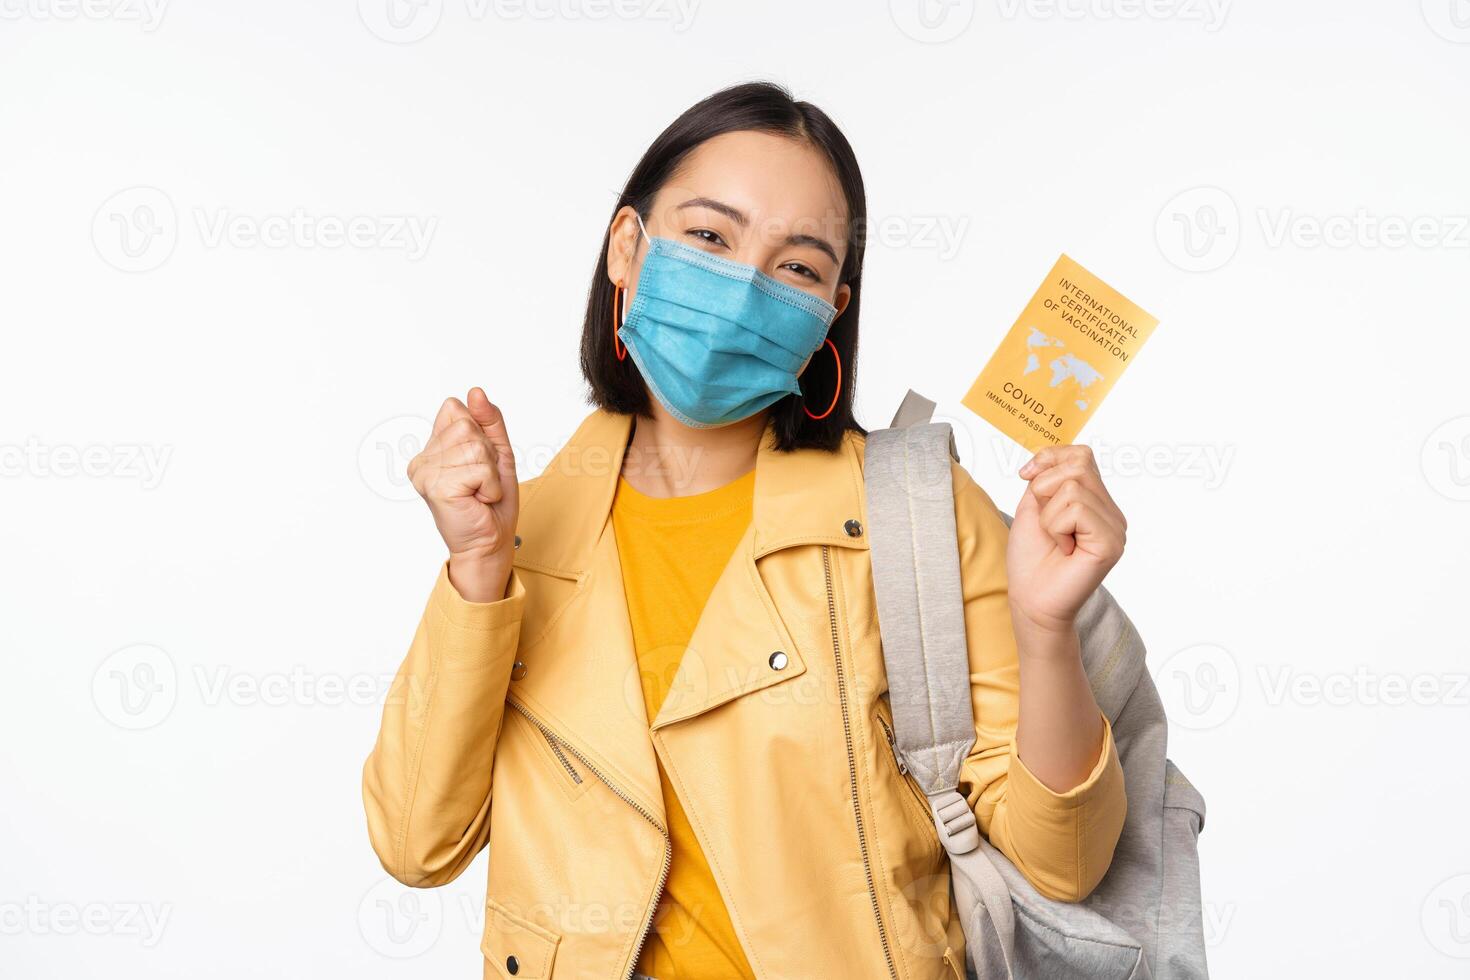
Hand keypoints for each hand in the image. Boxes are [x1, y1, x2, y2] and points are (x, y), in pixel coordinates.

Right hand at [408, 388, 518, 601]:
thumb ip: (488, 421)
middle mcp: (422, 458)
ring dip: (489, 473)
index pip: (456, 408)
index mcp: (433, 447)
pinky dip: (489, 485)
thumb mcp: (497, 453)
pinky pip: (478, 468)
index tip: (479, 463)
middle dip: (487, 454)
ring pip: (474, 445)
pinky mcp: (435, 486)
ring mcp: (425, 472)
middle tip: (481, 482)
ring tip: (479, 492)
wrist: (491, 542)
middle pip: (467, 426)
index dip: (479, 432)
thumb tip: (475, 391)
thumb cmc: (492, 503)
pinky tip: (477, 500)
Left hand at [1006, 446, 1125, 640]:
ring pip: (1073, 487)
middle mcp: (1112, 513)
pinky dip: (1056, 527)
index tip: (1026, 476)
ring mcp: (1115, 528)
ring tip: (1056, 541)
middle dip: (1044, 489)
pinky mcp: (1111, 542)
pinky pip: (1076, 508)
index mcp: (1096, 502)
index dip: (1050, 458)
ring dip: (1049, 515)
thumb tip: (1050, 453)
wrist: (1030, 599)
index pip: (1082, 455)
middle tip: (1046, 523)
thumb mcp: (1033, 506)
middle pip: (1078, 465)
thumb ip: (1046, 477)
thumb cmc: (1031, 558)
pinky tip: (1064, 550)